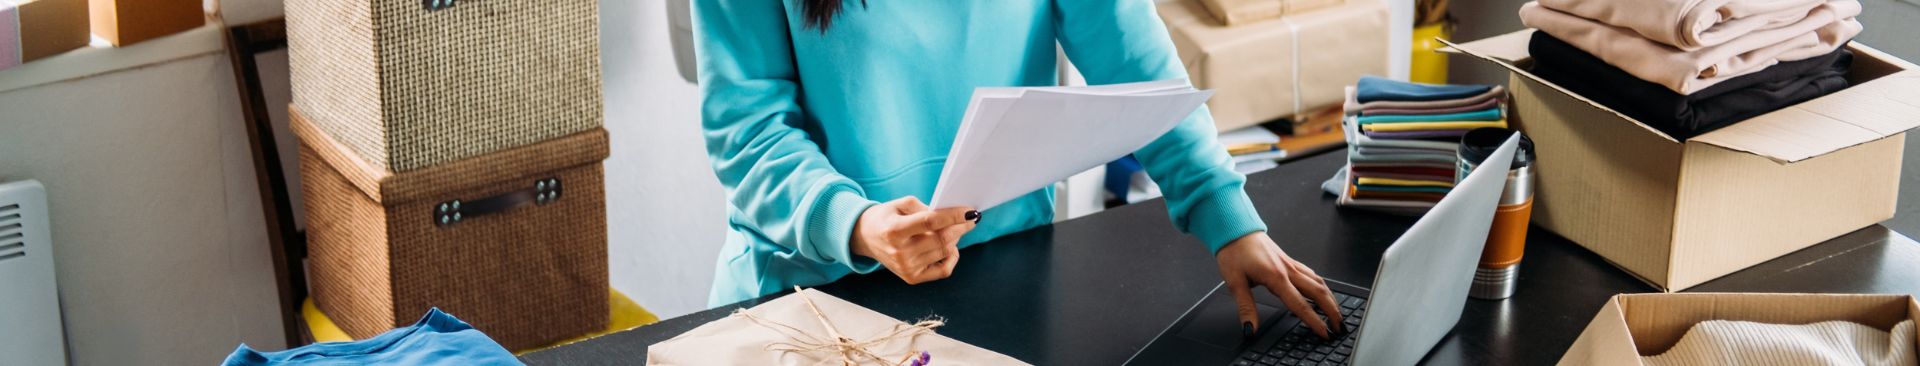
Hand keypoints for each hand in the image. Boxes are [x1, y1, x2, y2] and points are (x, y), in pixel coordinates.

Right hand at [850, 197, 978, 284]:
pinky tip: (949, 247)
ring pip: (945, 252)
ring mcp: (907, 268)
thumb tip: (952, 216)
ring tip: (955, 229)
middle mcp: (900, 252)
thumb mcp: (900, 204)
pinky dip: (952, 257)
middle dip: (961, 227)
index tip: (971, 211)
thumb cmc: (886, 217)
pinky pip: (944, 270)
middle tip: (970, 219)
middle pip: (941, 239)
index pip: (930, 222)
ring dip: (956, 239)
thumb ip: (925, 208)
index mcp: (894, 230)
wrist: (866, 238)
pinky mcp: (912, 278)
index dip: (953, 216)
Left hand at [1216, 232, 1345, 339]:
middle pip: (1319, 293)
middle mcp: (1288, 270)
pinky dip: (1320, 286)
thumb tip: (1249, 329)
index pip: (1300, 305)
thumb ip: (1246, 308)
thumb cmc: (1234, 251)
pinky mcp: (1288, 260)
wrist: (1235, 228)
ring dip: (1330, 299)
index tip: (1325, 334)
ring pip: (1318, 282)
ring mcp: (1290, 264)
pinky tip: (1321, 291)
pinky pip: (1311, 274)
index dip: (1315, 322)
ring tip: (1336, 313)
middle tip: (1339, 327)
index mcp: (1276, 277)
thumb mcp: (1235, 283)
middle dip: (1332, 311)